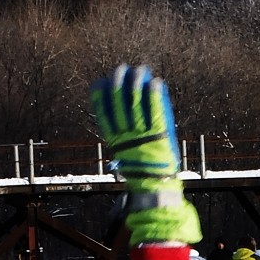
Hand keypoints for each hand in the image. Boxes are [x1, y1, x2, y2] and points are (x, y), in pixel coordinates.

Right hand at [90, 64, 200, 246]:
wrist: (154, 191)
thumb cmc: (142, 176)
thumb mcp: (125, 159)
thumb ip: (123, 144)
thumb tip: (119, 132)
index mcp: (114, 141)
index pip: (103, 113)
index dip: (102, 96)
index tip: (101, 82)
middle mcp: (125, 135)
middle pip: (118, 102)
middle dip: (119, 82)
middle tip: (122, 69)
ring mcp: (141, 135)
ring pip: (135, 102)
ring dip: (137, 83)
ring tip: (139, 70)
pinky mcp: (158, 136)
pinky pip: (155, 112)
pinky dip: (155, 96)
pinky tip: (156, 82)